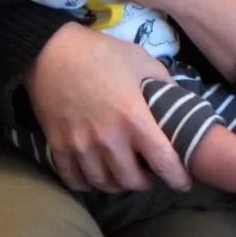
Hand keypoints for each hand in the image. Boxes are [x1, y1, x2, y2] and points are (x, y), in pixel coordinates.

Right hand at [25, 22, 191, 193]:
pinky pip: (75, 180)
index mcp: (135, 118)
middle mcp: (109, 139)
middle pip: (132, 181)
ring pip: (104, 184)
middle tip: (150, 173)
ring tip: (124, 174)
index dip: (176, 177)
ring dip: (118, 184)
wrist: (52, 52)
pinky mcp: (59, 147)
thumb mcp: (142, 61)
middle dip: (146, 181)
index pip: (163, 161)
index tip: (183, 183)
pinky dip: (88, 184)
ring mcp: (82, 146)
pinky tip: (96, 176)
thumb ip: (163, 83)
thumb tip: (178, 102)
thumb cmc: (102, 53)